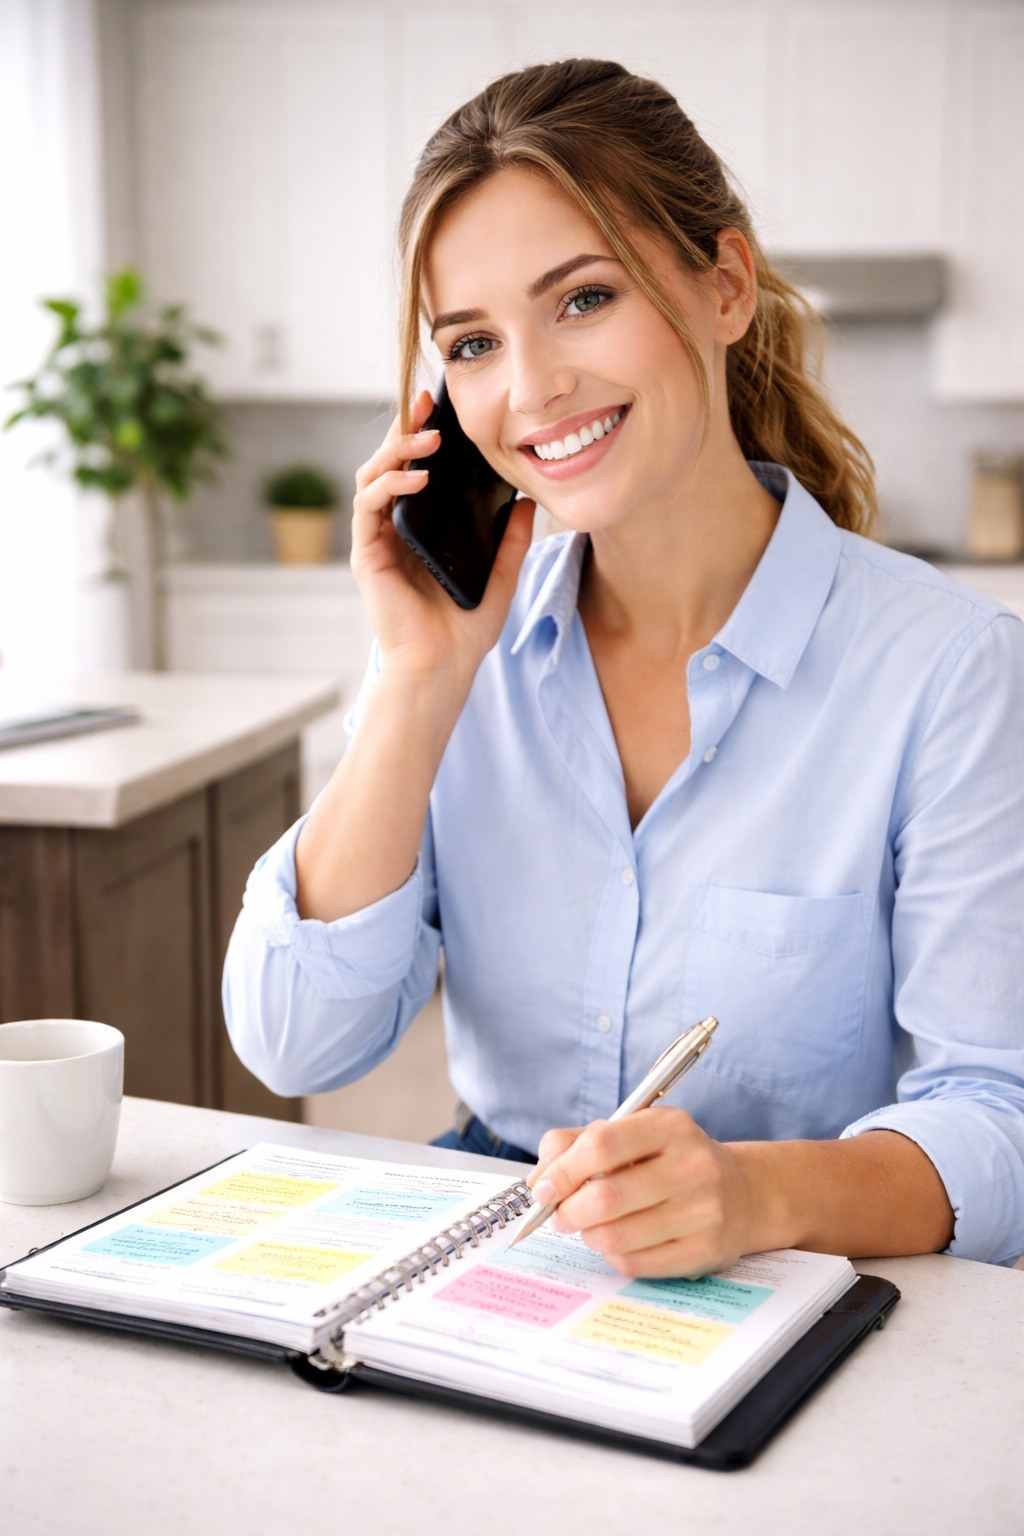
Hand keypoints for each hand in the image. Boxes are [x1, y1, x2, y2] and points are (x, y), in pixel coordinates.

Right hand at [351, 388, 534, 686]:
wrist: (442, 668)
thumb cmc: (464, 631)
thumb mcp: (500, 578)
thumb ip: (510, 542)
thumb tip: (526, 503)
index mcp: (419, 531)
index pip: (414, 473)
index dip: (422, 438)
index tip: (441, 410)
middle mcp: (393, 532)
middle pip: (388, 465)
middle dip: (405, 430)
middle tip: (428, 406)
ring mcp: (377, 542)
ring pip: (371, 477)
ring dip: (396, 451)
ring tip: (428, 440)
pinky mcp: (367, 556)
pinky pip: (369, 506)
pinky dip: (390, 484)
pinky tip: (417, 477)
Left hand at [528, 1107, 767, 1278]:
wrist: (743, 1194)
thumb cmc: (671, 1160)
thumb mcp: (633, 1133)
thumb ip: (577, 1143)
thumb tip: (539, 1181)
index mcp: (670, 1126)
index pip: (602, 1145)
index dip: (563, 1171)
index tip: (545, 1189)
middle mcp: (692, 1165)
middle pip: (605, 1197)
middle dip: (568, 1211)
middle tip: (560, 1215)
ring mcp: (703, 1211)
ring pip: (615, 1236)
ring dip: (588, 1235)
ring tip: (591, 1226)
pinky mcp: (705, 1251)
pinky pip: (634, 1263)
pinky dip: (613, 1254)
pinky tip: (619, 1241)